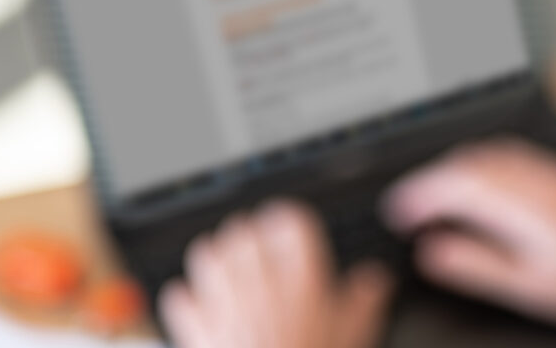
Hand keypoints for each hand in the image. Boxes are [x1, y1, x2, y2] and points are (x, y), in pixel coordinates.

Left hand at [159, 201, 392, 347]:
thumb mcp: (352, 337)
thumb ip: (364, 303)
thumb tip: (375, 281)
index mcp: (302, 283)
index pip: (289, 223)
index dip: (286, 219)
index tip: (287, 225)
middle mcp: (260, 286)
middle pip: (242, 232)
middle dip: (248, 234)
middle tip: (256, 244)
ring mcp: (224, 306)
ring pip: (206, 254)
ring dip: (214, 255)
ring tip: (225, 264)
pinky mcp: (196, 330)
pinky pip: (179, 296)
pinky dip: (186, 296)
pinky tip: (199, 303)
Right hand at [383, 138, 555, 329]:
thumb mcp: (537, 289)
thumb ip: (480, 267)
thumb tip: (433, 251)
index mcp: (525, 204)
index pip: (456, 185)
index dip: (419, 195)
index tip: (397, 211)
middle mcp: (537, 177)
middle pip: (469, 163)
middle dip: (430, 180)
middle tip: (406, 207)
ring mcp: (554, 170)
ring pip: (491, 154)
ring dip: (455, 169)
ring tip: (434, 197)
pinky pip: (512, 155)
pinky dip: (482, 166)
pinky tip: (481, 186)